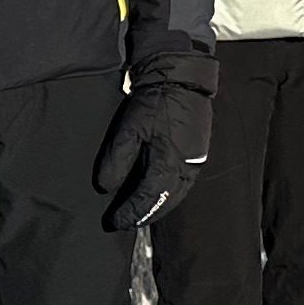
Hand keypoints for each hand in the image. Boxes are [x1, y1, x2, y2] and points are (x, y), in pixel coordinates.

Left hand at [95, 70, 216, 233]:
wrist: (182, 81)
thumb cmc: (155, 103)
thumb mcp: (129, 129)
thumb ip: (117, 160)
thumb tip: (105, 187)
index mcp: (168, 163)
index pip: (146, 199)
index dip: (129, 213)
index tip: (113, 222)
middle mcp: (185, 168)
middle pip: (164, 204)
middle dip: (144, 216)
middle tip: (125, 223)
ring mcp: (194, 163)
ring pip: (176, 196)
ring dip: (158, 209)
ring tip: (140, 215)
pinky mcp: (198, 156)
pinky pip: (183, 185)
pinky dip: (169, 196)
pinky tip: (158, 195)